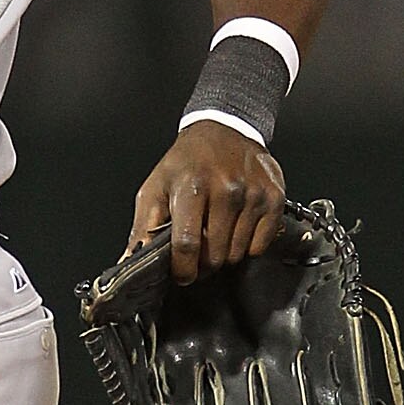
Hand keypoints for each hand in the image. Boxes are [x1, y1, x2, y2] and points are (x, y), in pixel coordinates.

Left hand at [130, 122, 286, 282]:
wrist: (225, 129)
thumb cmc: (187, 161)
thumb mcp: (156, 187)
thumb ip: (143, 227)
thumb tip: (130, 260)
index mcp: (191, 187)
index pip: (187, 244)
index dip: (183, 269)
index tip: (182, 275)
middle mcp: (226, 190)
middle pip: (215, 255)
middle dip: (203, 262)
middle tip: (199, 249)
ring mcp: (253, 195)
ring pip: (237, 254)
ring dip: (225, 253)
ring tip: (217, 232)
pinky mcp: (274, 198)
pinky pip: (260, 245)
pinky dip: (247, 245)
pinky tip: (237, 227)